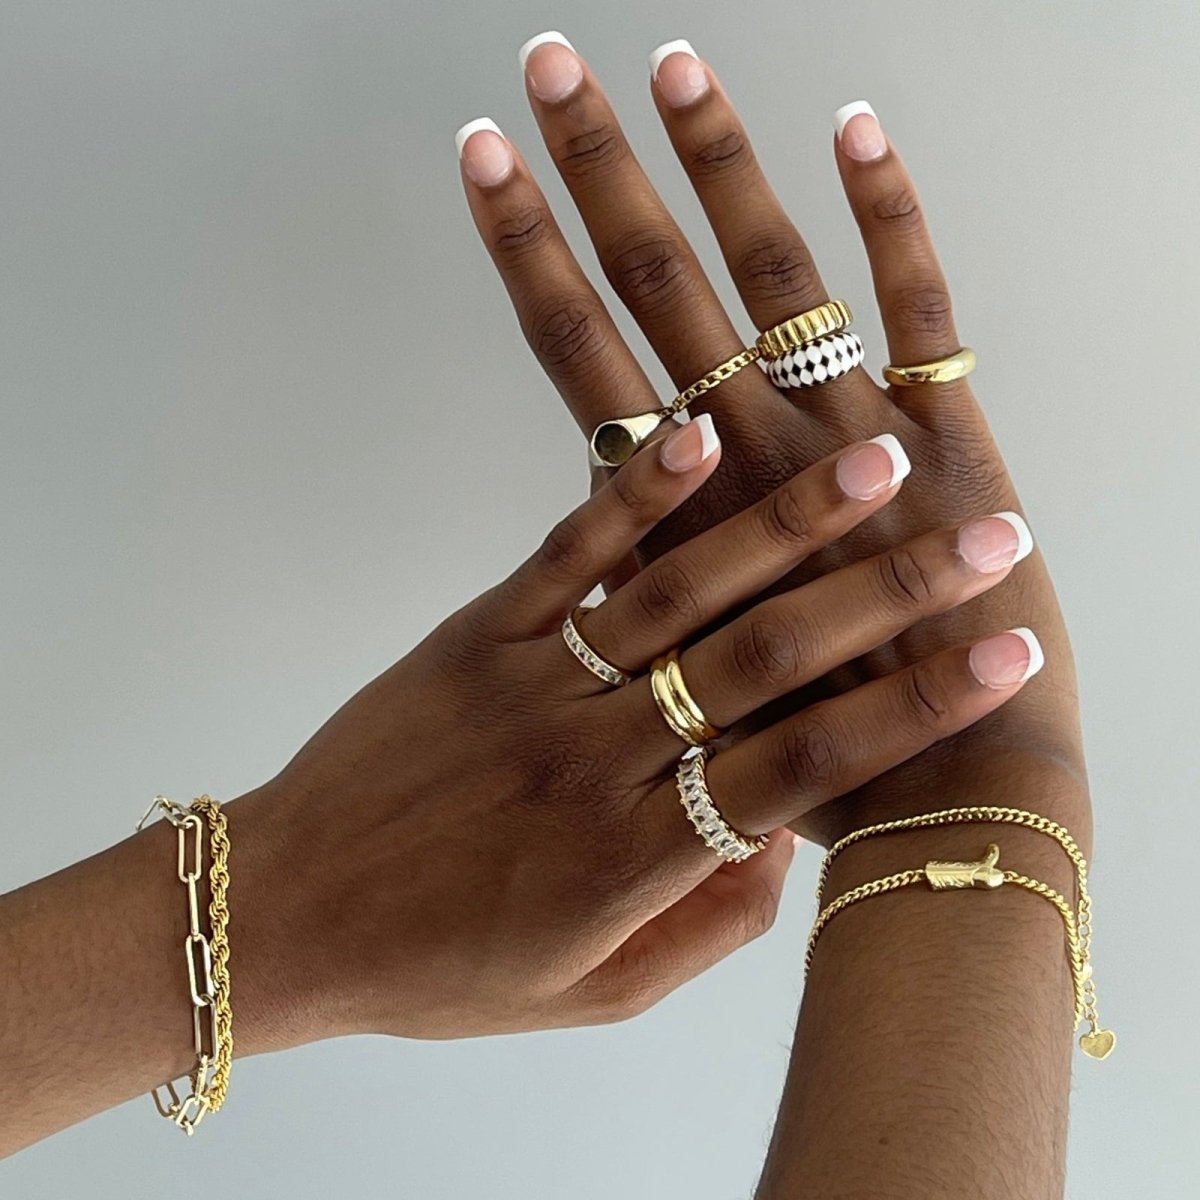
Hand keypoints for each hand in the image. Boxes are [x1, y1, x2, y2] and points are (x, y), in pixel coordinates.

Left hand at [239, 418, 1034, 1044]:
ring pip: (681, 592)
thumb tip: (781, 838)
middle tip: (984, 541)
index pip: (805, 767)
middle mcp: (597, 758)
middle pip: (766, 662)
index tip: (1001, 658)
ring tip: (874, 465)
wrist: (285, 912)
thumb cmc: (440, 963)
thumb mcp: (589, 994)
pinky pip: (569, 554)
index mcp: (637, 856)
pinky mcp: (478, 632)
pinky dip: (636, 492)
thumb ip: (704, 926)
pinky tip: (701, 437)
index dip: (914, 713)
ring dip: (784, 524)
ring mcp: (536, 682)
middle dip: (889, 599)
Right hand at [457, 39, 1087, 844]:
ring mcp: (839, 452)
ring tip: (678, 67)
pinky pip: (919, 318)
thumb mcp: (666, 733)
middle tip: (555, 64)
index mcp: (662, 522)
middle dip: (599, 174)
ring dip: (725, 171)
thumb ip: (612, 629)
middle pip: (653, 295)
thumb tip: (576, 593)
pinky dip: (893, 226)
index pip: (573, 355)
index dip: (526, 252)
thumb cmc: (801, 775)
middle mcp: (737, 473)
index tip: (486, 163)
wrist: (937, 818)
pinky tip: (854, 130)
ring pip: (770, 289)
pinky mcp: (943, 453)